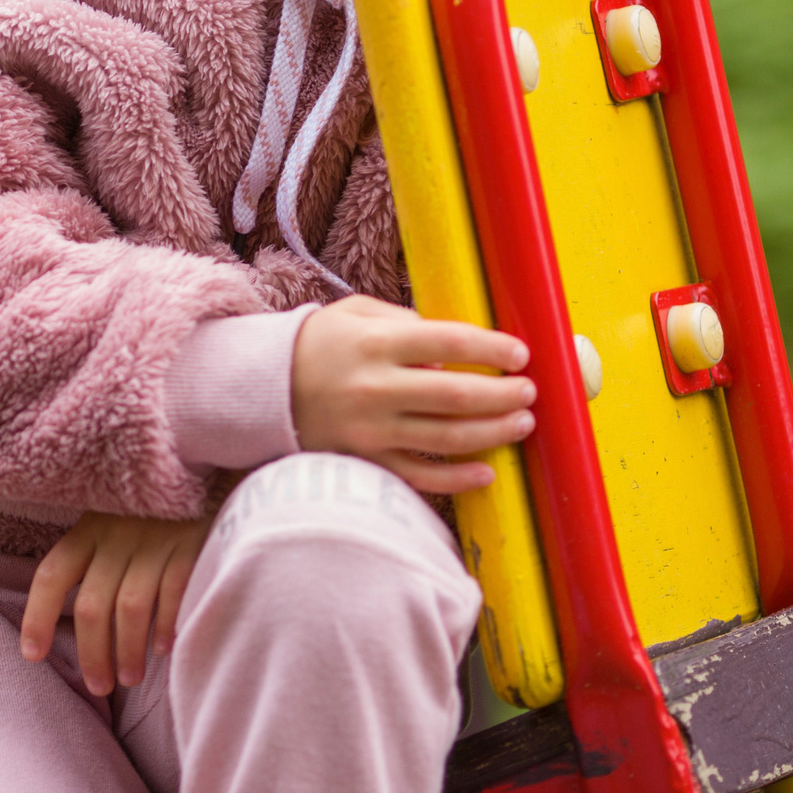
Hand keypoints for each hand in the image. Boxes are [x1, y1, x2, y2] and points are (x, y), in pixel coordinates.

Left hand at [19, 512, 210, 695]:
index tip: (33, 655)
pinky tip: (164, 649)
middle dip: (91, 653)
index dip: (37, 617)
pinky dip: (167, 625)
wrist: (200, 464)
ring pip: (130, 607)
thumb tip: (80, 623)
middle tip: (98, 686)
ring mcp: (154, 540)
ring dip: (127, 650)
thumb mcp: (109, 522)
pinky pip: (174, 592)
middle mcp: (116, 537)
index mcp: (88, 530)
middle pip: (92, 605)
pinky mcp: (190, 544)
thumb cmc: (149, 511)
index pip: (51, 575)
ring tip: (129, 679)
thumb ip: (93, 561)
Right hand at [290, 294, 535, 494]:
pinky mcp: (365, 460)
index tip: (521, 353)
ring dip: (493, 432)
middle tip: (529, 392)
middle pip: (457, 394)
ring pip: (447, 438)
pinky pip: (420, 476)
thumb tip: (455, 352)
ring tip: (522, 424)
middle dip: (504, 394)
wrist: (263, 387)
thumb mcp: (357, 313)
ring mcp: (370, 429)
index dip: (493, 347)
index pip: (449, 341)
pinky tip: (486, 472)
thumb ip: (407, 322)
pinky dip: (457, 479)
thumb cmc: (320, 343)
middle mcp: (375, 387)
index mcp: (375, 343)